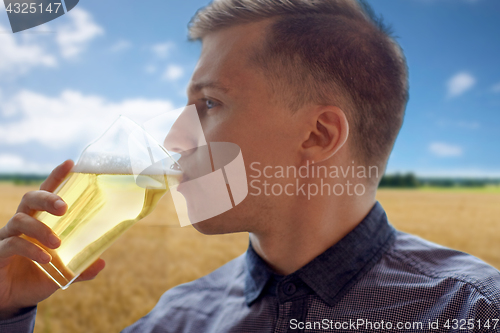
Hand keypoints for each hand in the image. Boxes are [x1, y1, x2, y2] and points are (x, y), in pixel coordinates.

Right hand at [0, 160, 105, 319]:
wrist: (11, 299)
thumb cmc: (36, 277)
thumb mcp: (62, 272)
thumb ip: (80, 267)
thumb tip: (101, 263)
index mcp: (39, 222)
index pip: (46, 194)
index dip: (56, 177)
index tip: (70, 163)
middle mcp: (22, 224)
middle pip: (30, 200)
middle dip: (47, 198)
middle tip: (64, 207)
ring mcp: (8, 236)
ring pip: (20, 220)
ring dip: (40, 229)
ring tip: (57, 243)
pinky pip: (12, 244)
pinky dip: (30, 250)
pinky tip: (45, 259)